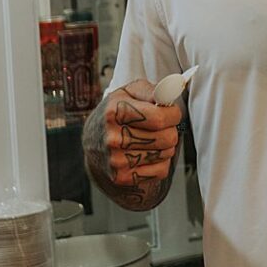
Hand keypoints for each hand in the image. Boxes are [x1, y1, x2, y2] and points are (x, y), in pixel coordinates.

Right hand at [96, 78, 184, 193]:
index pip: (160, 118)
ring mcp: (117, 161)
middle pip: (167, 138)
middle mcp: (114, 138)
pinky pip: (161, 171)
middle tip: (161, 127)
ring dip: (165, 146)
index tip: (170, 113)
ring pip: (166, 154)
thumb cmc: (116, 113)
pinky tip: (147, 154)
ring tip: (152, 140)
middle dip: (170, 130)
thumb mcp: (128, 92)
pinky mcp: (122, 177)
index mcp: (114, 112)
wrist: (93, 142)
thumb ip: (152, 89)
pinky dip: (160, 162)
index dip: (173, 114)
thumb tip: (173, 89)